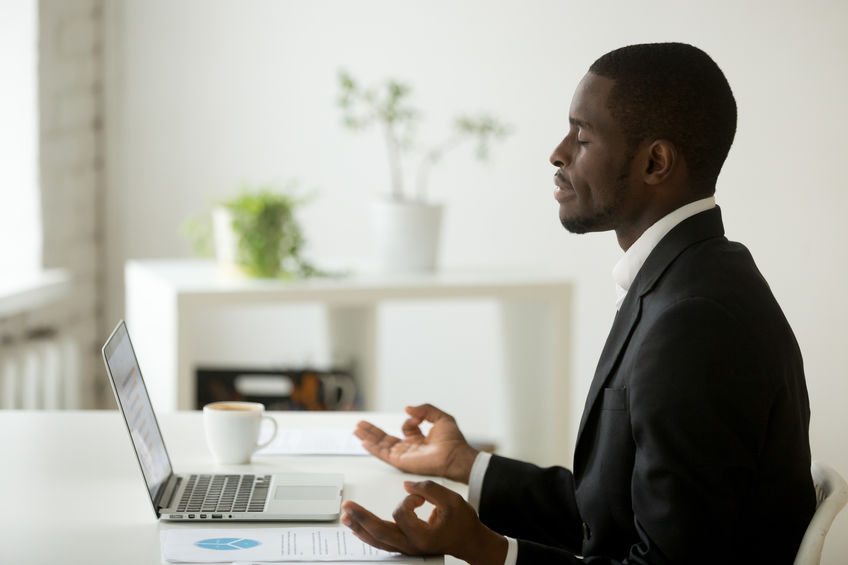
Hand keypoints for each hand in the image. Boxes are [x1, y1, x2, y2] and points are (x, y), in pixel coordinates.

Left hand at [341, 480, 507, 563]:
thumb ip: (429, 489)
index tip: (419, 496)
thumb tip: (407, 485)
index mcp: (424, 537)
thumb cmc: (462, 523)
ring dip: (360, 526)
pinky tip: (357, 525)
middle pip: (380, 532)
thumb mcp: (452, 500)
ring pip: (377, 540)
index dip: (408, 499)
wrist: (468, 541)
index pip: (402, 515)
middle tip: (347, 506)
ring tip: (345, 516)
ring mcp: (406, 548)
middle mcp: (411, 546)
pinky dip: (367, 533)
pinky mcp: (403, 546)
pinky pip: (381, 541)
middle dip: (361, 518)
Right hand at [354, 404, 478, 482]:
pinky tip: (363, 442)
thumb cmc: (453, 441)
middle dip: (372, 431)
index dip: (409, 420)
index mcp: (419, 439)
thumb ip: (424, 410)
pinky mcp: (401, 461)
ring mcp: (404, 455)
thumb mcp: (440, 418)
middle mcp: (410, 448)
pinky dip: (372, 448)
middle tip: (360, 424)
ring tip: (356, 429)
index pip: (406, 428)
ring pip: (381, 445)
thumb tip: (407, 408)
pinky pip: (383, 454)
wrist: (455, 456)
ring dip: (368, 436)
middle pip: (386, 438)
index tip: (416, 417)